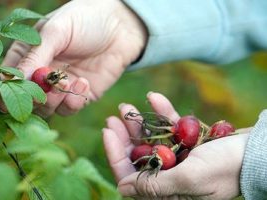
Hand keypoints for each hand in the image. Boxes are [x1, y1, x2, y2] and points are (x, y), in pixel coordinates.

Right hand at [2, 0, 146, 116]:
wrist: (120, 27)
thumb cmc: (85, 20)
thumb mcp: (56, 31)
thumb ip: (35, 55)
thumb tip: (12, 79)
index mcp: (28, 54)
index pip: (9, 77)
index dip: (8, 89)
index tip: (13, 94)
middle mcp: (42, 73)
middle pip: (27, 99)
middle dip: (36, 96)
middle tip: (50, 84)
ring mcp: (60, 86)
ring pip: (47, 108)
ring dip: (55, 100)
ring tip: (69, 82)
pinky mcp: (79, 96)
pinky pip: (69, 109)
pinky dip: (73, 101)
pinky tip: (84, 84)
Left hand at [103, 92, 249, 199]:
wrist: (258, 152)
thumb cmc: (226, 168)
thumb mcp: (189, 179)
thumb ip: (155, 186)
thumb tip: (122, 188)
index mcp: (167, 192)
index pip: (131, 176)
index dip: (116, 154)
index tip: (107, 131)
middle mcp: (170, 176)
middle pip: (138, 156)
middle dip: (125, 135)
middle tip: (115, 116)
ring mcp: (179, 158)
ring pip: (151, 140)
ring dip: (139, 122)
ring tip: (126, 106)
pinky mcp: (189, 143)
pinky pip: (170, 127)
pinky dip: (162, 113)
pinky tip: (153, 97)